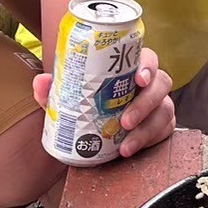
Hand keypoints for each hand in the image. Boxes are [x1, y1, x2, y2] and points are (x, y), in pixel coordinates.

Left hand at [32, 47, 175, 155]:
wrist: (91, 138)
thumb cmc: (86, 108)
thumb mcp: (68, 100)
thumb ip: (54, 90)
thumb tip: (41, 81)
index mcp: (130, 69)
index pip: (147, 58)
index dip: (148, 66)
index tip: (139, 79)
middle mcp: (148, 85)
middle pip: (161, 83)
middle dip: (145, 103)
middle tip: (125, 121)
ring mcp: (159, 105)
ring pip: (166, 109)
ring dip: (147, 128)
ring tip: (125, 144)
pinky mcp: (162, 126)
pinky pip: (165, 131)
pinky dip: (149, 141)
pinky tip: (130, 149)